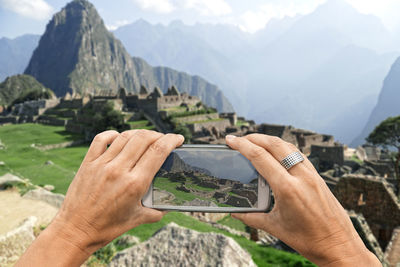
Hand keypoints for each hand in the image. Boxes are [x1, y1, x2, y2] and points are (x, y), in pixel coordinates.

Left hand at [16, 130, 183, 265]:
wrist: (76, 230)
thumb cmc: (108, 227)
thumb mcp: (138, 219)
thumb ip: (157, 210)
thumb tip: (168, 205)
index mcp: (135, 183)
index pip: (158, 151)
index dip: (172, 140)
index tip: (178, 139)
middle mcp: (119, 170)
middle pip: (144, 138)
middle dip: (159, 135)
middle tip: (164, 139)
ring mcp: (102, 164)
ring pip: (125, 136)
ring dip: (140, 133)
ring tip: (146, 137)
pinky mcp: (88, 163)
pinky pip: (101, 139)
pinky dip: (113, 134)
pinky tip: (120, 136)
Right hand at [226, 134, 380, 266]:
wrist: (338, 246)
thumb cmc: (309, 240)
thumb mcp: (274, 227)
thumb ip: (251, 217)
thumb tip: (234, 212)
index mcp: (287, 189)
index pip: (260, 157)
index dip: (242, 145)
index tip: (231, 139)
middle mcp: (301, 177)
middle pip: (274, 144)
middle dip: (254, 137)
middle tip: (240, 139)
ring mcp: (312, 175)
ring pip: (288, 146)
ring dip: (270, 140)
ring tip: (256, 142)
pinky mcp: (318, 177)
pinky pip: (298, 154)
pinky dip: (284, 148)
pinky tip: (276, 153)